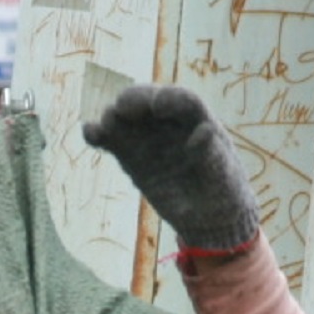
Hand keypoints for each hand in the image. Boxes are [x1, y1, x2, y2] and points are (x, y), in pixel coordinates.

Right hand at [82, 82, 259, 251]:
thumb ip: (212, 152)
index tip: (158, 106)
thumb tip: (205, 130)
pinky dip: (99, 133)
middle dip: (136, 100)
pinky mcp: (130, 153)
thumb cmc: (222, 191)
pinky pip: (112, 138)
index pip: (183, 100)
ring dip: (113, 116)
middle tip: (122, 109)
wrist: (207, 215)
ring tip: (104, 128)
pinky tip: (90, 134)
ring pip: (127, 117)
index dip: (169, 98)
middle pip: (149, 101)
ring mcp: (148, 135)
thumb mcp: (222, 174)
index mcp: (198, 119)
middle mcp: (170, 121)